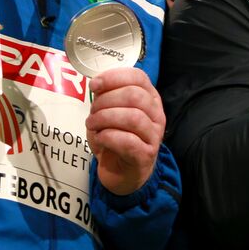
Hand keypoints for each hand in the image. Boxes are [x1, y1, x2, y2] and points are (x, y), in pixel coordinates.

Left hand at [86, 67, 164, 194]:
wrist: (122, 172)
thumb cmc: (116, 139)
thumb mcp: (110, 111)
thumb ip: (107, 95)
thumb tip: (97, 83)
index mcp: (149, 98)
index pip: (138, 77)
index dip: (114, 78)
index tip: (95, 85)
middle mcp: (156, 114)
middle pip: (134, 96)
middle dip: (106, 101)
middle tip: (93, 112)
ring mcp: (154, 135)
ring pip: (132, 117)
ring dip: (105, 118)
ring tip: (92, 125)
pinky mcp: (146, 155)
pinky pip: (128, 141)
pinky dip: (108, 137)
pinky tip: (100, 138)